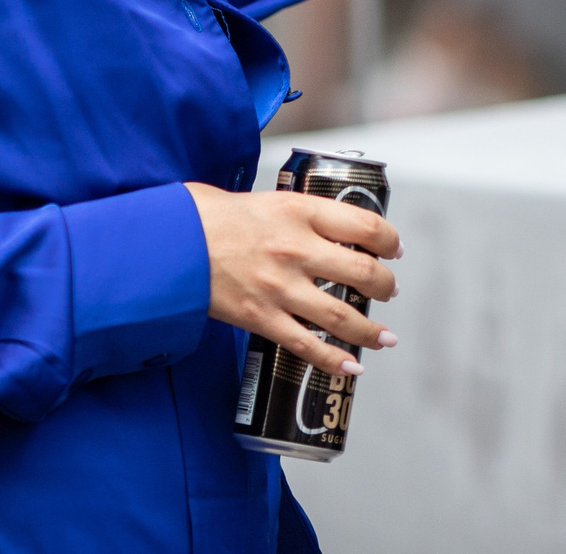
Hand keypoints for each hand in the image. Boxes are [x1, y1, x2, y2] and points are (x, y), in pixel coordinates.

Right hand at [187, 182, 400, 377]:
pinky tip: (352, 366)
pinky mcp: (260, 317)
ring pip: (341, 316)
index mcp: (302, 212)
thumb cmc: (215, 214)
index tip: (394, 250)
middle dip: (385, 287)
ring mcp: (279, 287)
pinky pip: (305, 345)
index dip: (390, 241)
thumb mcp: (270, 199)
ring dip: (371, 331)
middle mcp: (297, 249)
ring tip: (386, 337)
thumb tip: (335, 226)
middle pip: (363, 274)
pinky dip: (333, 359)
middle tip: (389, 291)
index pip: (367, 227)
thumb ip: (303, 213)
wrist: (171, 240)